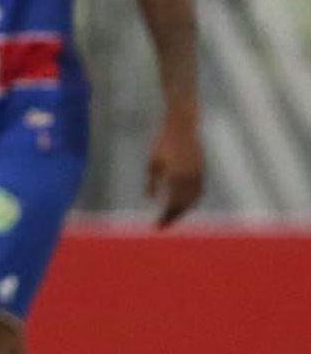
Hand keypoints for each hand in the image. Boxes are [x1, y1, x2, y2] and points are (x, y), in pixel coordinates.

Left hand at [145, 112, 203, 227]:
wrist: (182, 126)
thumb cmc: (162, 142)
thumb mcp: (152, 162)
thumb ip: (151, 182)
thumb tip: (150, 199)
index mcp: (175, 177)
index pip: (171, 205)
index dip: (164, 218)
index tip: (156, 227)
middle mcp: (189, 178)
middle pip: (183, 206)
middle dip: (172, 218)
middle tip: (161, 226)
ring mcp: (198, 174)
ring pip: (193, 200)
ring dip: (183, 211)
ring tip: (171, 218)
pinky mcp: (202, 170)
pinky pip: (199, 191)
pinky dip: (192, 201)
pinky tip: (184, 205)